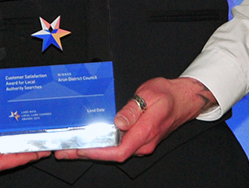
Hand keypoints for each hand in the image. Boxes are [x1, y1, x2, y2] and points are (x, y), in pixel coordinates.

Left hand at [54, 77, 215, 161]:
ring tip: (71, 146)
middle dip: (88, 153)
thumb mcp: (149, 95)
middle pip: (112, 154)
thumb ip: (133, 109)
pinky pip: (120, 145)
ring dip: (94, 150)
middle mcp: (143, 143)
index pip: (118, 151)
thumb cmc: (167, 94)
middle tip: (64, 151)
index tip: (79, 150)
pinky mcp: (141, 139)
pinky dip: (104, 144)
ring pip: (115, 151)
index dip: (97, 153)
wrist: (184, 99)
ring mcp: (143, 143)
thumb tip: (119, 122)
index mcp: (145, 132)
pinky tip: (92, 140)